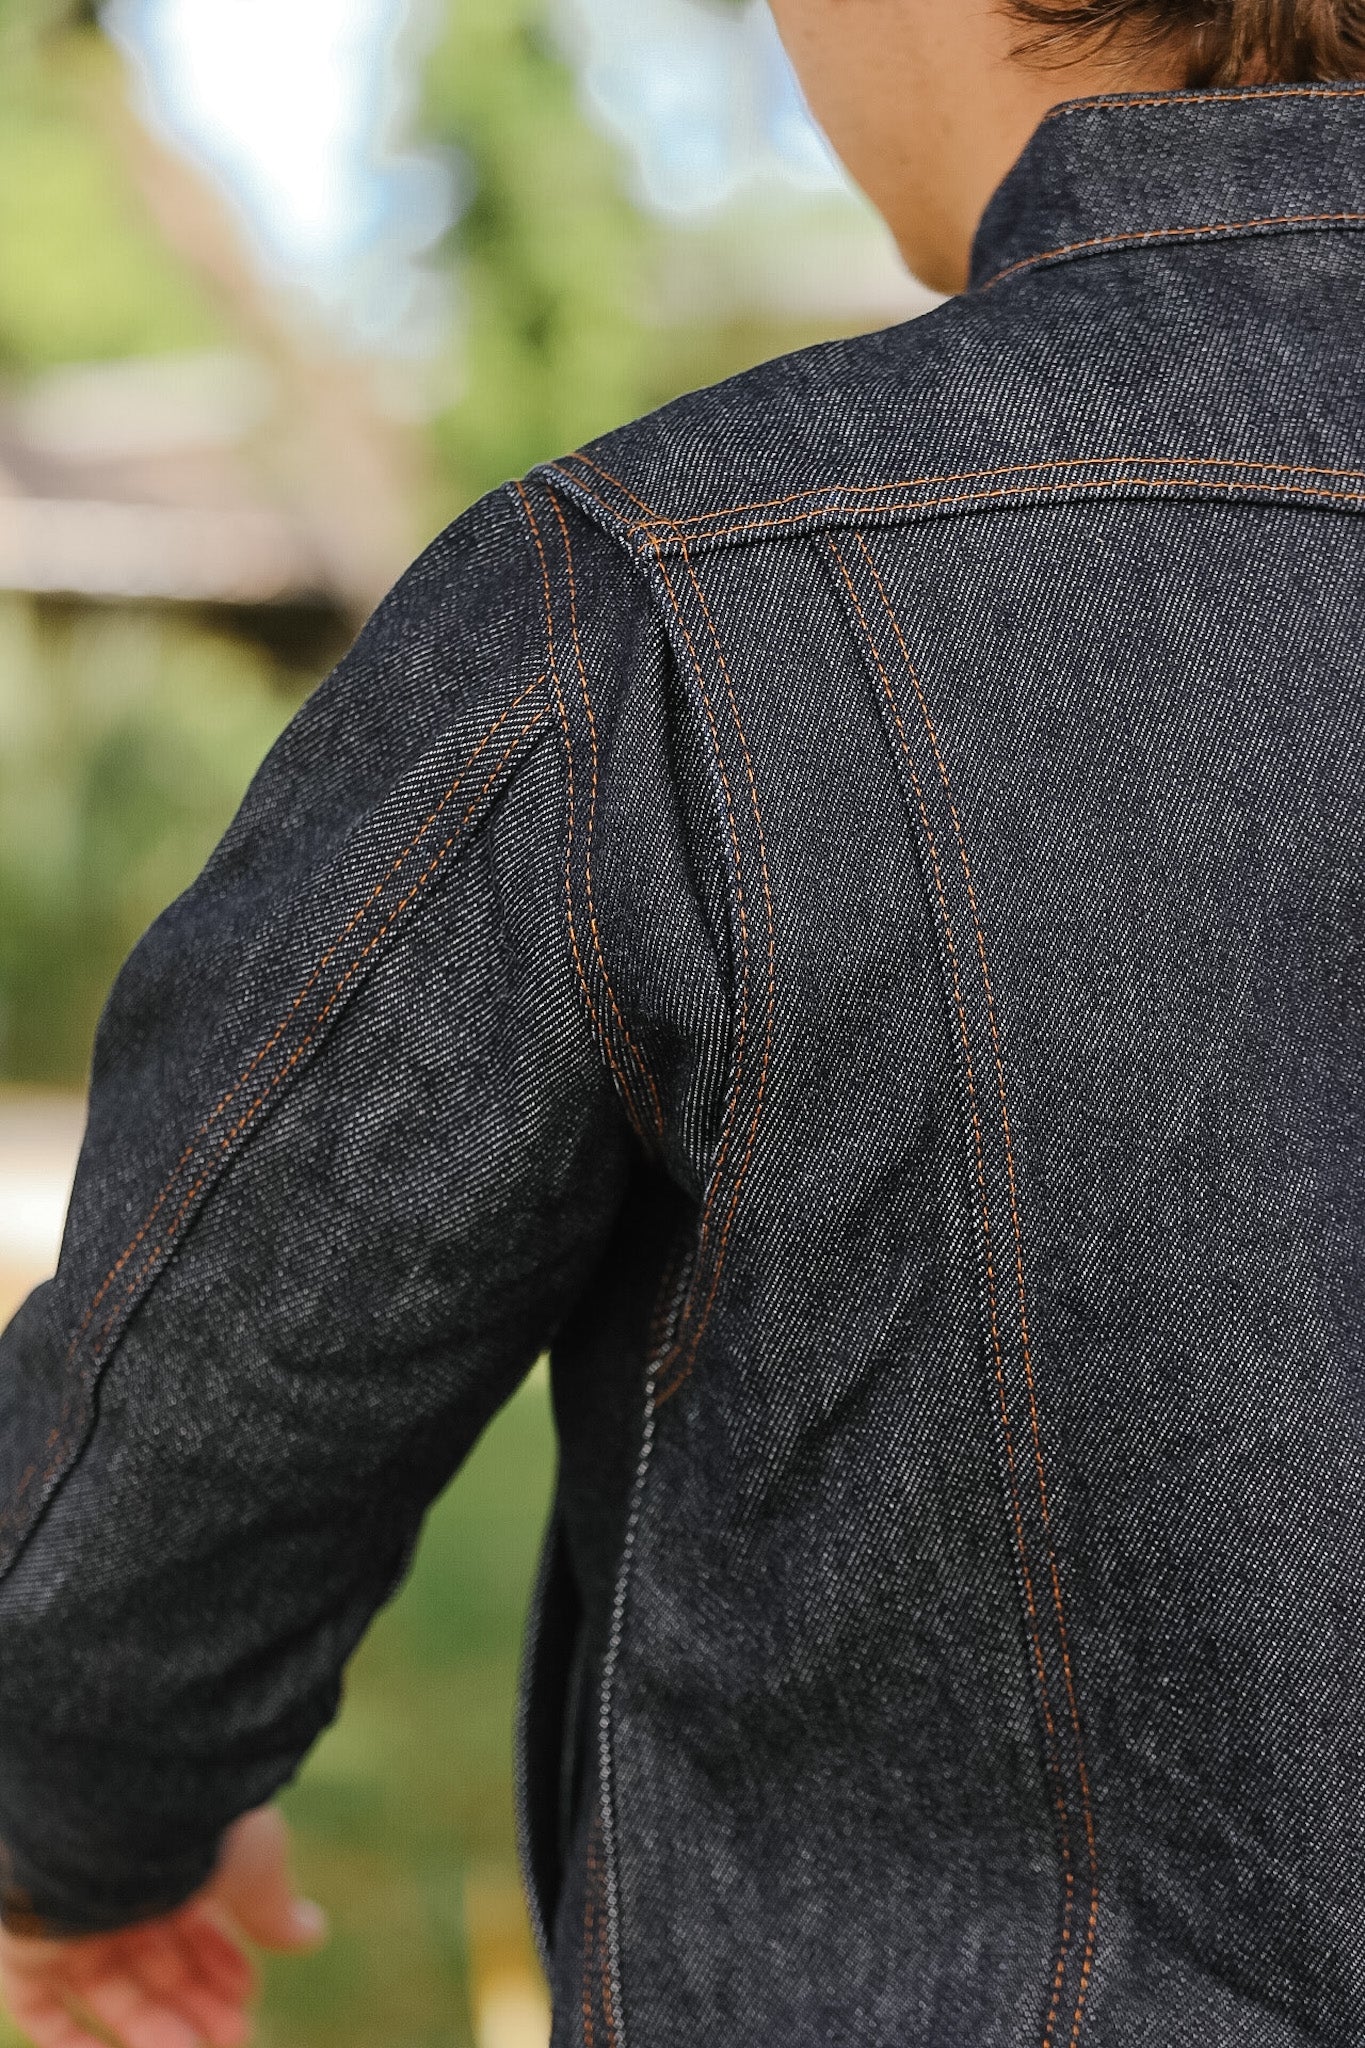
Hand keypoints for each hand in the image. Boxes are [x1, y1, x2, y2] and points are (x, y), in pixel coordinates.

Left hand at [0, 1806, 324, 2047]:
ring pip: (111, 1988)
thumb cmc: (201, 1825)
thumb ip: (273, 1908)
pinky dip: (76, 2044)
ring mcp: (72, 1915)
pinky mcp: (30, 1946)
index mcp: (168, 1851)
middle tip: (235, 2034)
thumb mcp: (256, 1867)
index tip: (250, 1991)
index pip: (191, 1918)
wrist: (123, 1805)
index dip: (221, 1960)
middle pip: (155, 1960)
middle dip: (197, 2000)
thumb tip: (311, 1933)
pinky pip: (42, 2010)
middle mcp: (117, 1882)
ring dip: (155, 2028)